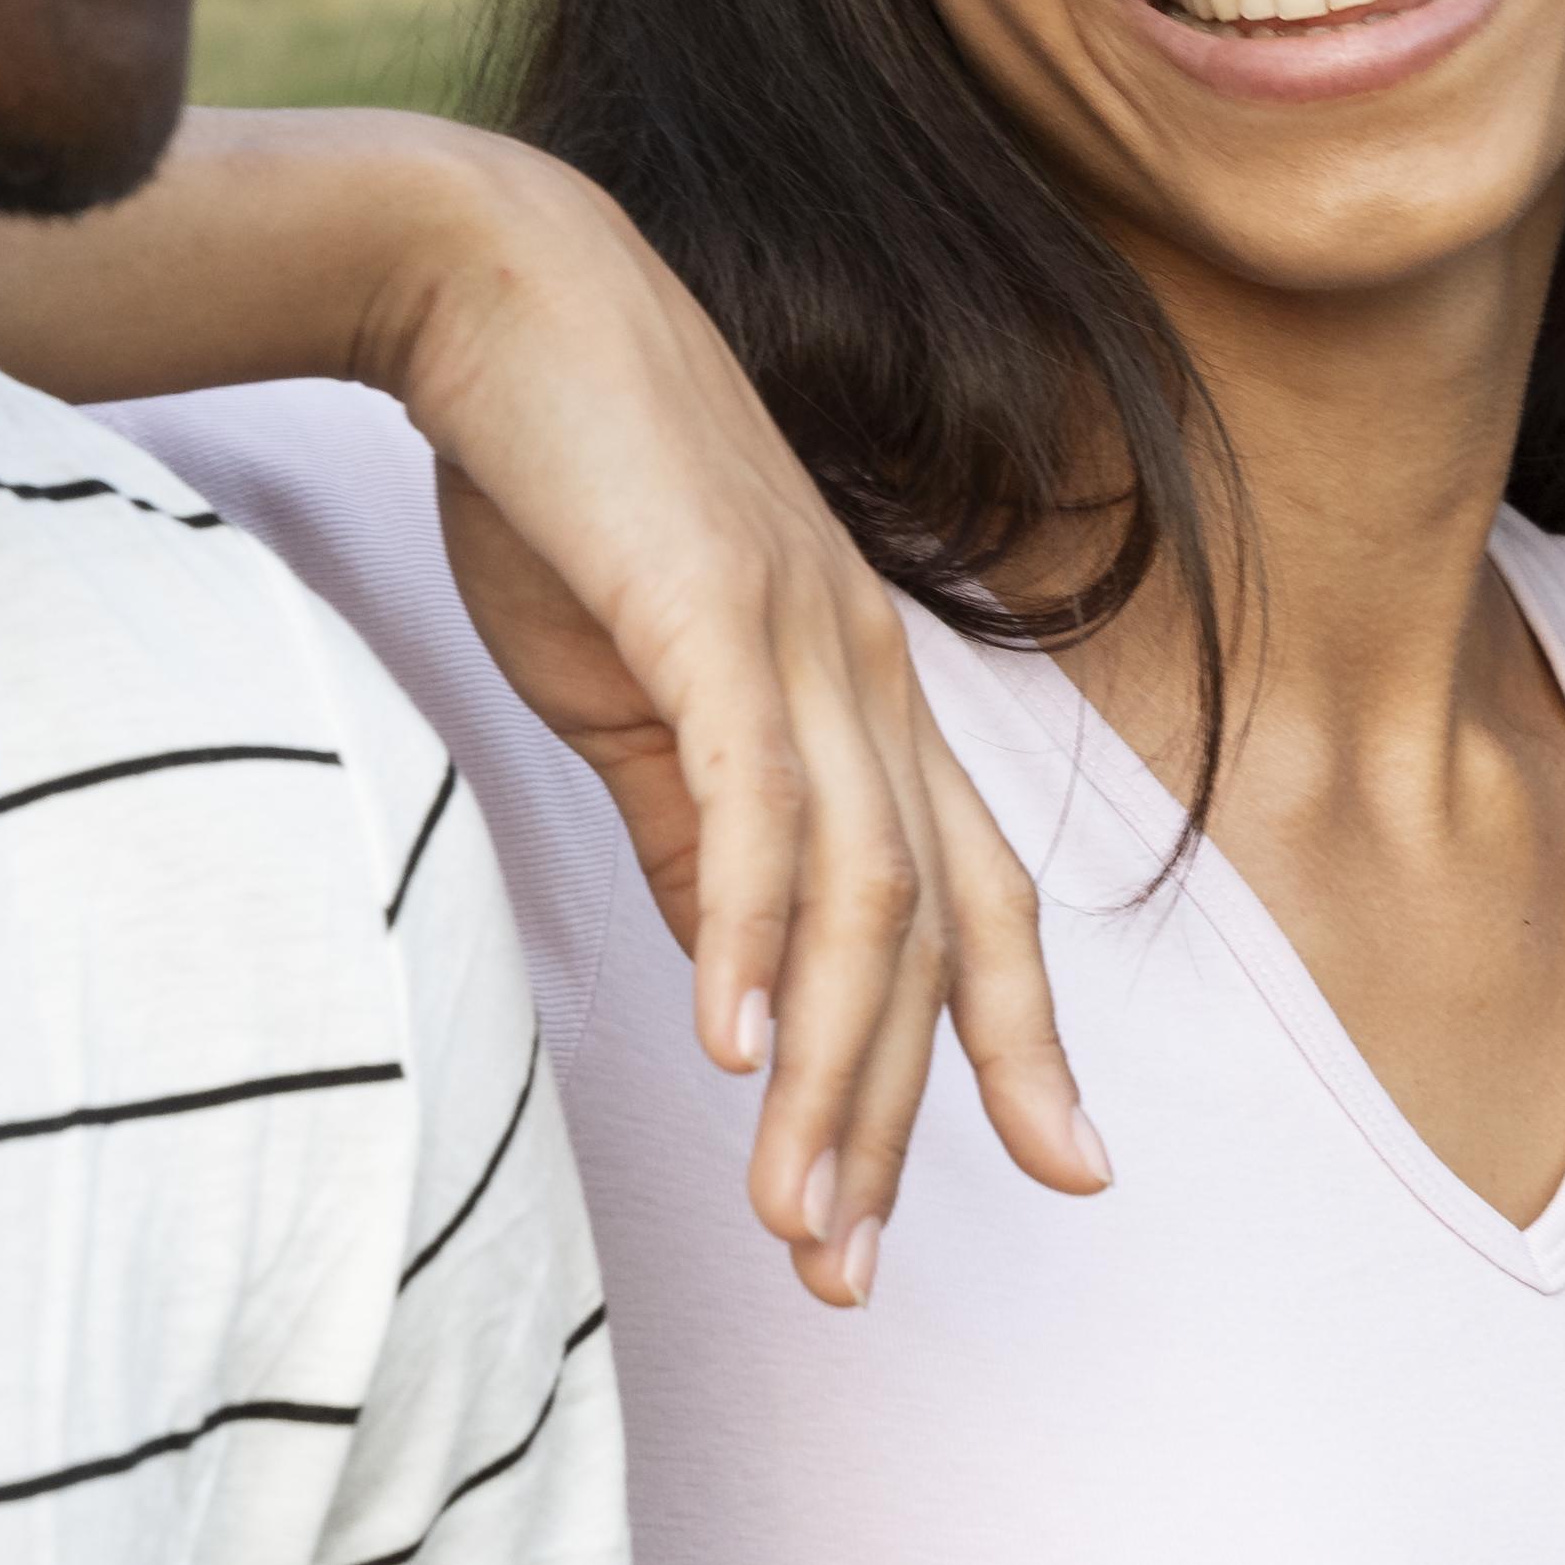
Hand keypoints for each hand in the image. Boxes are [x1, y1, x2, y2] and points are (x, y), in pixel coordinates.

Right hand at [364, 133, 1109, 1303]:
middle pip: (935, 932)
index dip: (1023, 1040)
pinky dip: (754, 932)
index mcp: (863, 691)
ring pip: (865, 900)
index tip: (1069, 1172)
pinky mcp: (716, 612)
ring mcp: (808, 639)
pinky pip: (759, 802)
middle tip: (851, 1273)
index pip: (976, 897)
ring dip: (831, 1074)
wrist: (495, 290)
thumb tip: (739, 985)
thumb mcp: (640, 690)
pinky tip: (729, 1044)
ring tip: (790, 1218)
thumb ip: (698, 832)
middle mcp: (871, 673)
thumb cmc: (563, 485)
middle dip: (902, 1117)